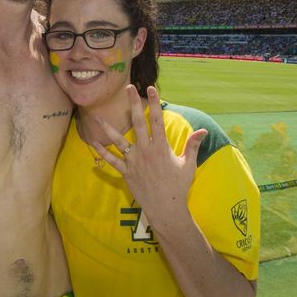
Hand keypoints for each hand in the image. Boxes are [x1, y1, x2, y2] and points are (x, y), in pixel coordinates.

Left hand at [92, 85, 205, 231]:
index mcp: (161, 147)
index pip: (157, 120)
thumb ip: (193, 145)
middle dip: (133, 104)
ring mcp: (134, 162)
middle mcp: (146, 151)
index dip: (154, 103)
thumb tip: (203, 130)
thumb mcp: (188, 165)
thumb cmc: (179, 186)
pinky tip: (93, 143)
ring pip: (118, 141)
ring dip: (108, 128)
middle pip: (138, 123)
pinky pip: (111, 161)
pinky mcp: (126, 173)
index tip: (150, 89)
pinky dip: (101, 152)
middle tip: (128, 88)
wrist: (166, 208)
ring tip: (97, 116)